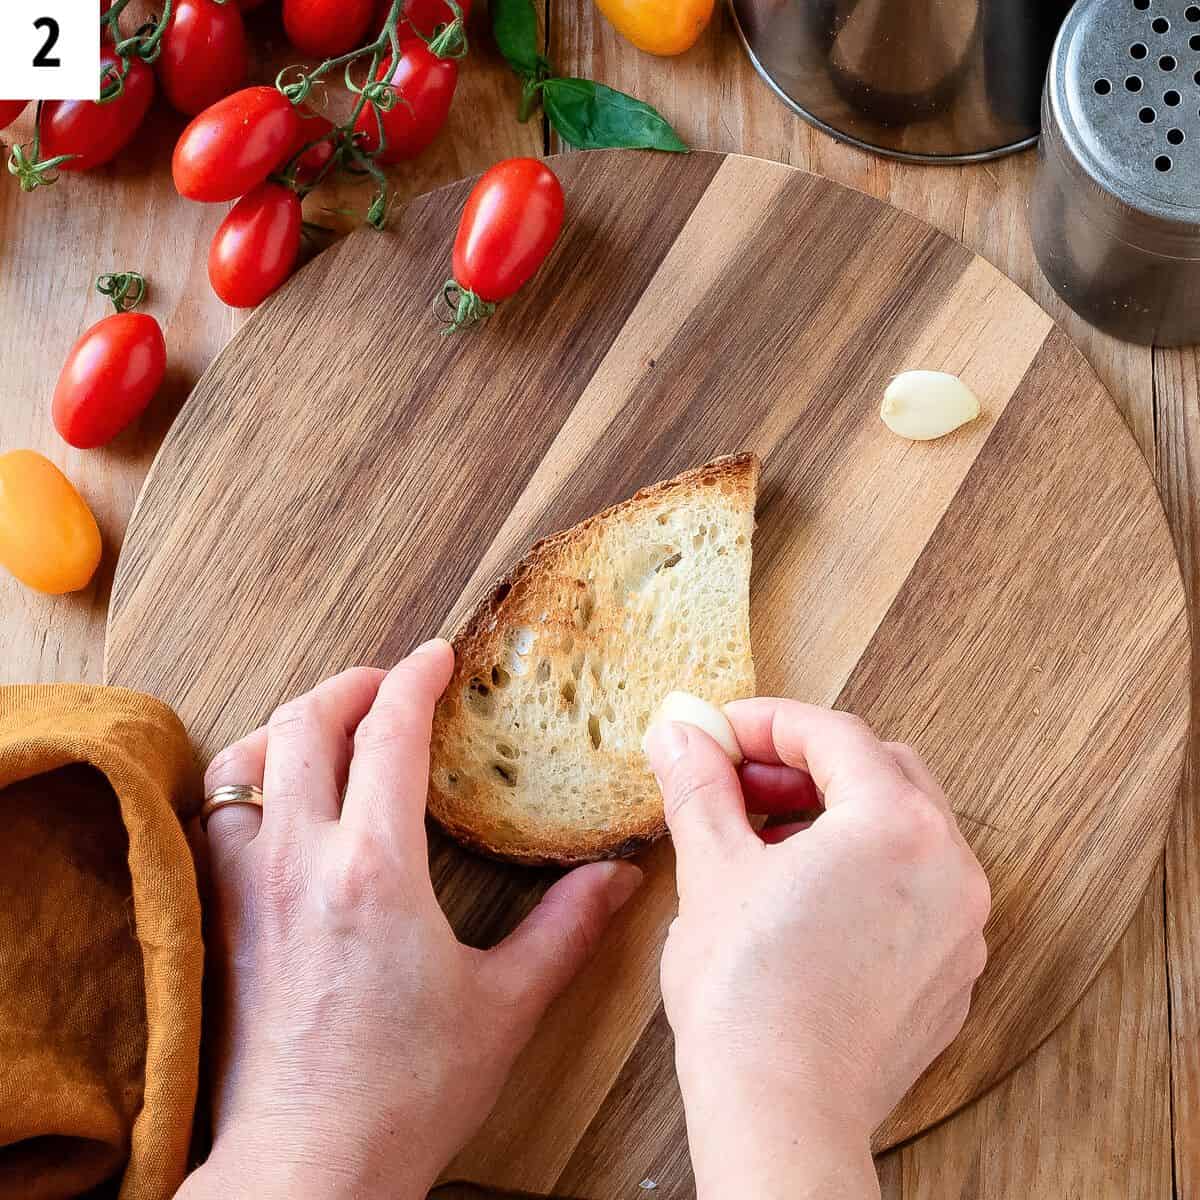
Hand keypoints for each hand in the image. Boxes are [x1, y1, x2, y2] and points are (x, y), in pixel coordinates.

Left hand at [180, 640, 641, 1199]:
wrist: (307, 1165)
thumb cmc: (405, 1093)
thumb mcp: (506, 1006)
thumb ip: (568, 929)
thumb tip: (621, 878)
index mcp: (376, 868)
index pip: (389, 733)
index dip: (415, 679)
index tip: (437, 657)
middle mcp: (302, 860)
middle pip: (306, 723)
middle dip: (350, 685)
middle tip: (388, 683)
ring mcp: (251, 886)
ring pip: (248, 761)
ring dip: (289, 724)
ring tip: (329, 726)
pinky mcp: (225, 917)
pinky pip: (217, 815)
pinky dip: (246, 779)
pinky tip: (276, 796)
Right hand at [644, 699, 989, 1199]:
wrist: (780, 1115)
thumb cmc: (749, 994)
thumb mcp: (713, 868)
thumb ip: (700, 786)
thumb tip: (679, 734)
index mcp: (898, 825)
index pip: (835, 735)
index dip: (768, 722)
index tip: (720, 731)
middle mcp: (950, 867)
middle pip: (882, 772)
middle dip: (807, 764)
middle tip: (742, 779)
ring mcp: (960, 927)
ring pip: (904, 832)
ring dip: (836, 816)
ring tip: (765, 838)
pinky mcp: (949, 975)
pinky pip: (915, 891)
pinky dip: (864, 871)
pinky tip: (804, 896)